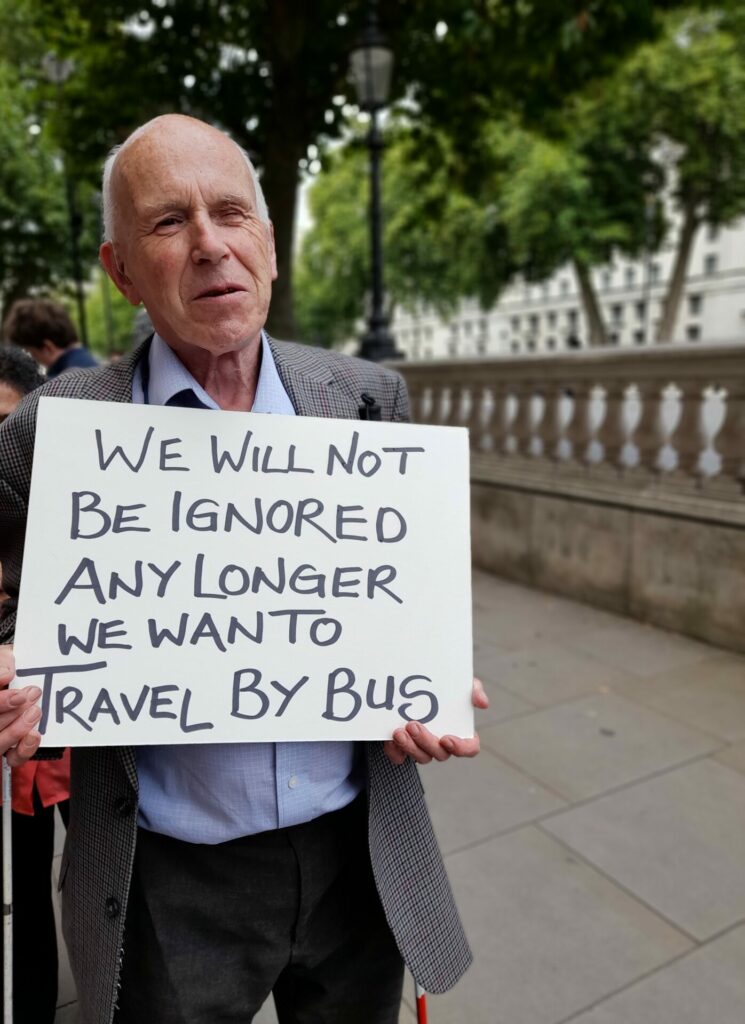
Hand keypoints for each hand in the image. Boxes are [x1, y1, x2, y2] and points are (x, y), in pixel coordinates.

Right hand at [0, 645, 41, 764]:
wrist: (18, 671)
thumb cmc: (7, 664)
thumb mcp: (4, 656)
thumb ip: (2, 662)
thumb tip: (6, 674)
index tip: (14, 684)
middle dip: (9, 710)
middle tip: (32, 693)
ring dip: (16, 728)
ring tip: (35, 710)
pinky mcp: (9, 748)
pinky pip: (13, 758)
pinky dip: (24, 749)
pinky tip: (34, 734)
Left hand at [384, 677, 488, 765]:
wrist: (411, 685)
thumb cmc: (442, 686)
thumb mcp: (458, 683)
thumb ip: (473, 689)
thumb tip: (482, 703)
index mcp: (460, 731)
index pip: (469, 748)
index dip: (461, 748)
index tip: (447, 738)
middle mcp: (442, 744)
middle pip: (440, 754)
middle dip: (426, 741)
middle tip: (413, 724)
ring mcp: (423, 747)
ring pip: (420, 757)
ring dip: (410, 746)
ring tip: (398, 731)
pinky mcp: (404, 748)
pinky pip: (400, 757)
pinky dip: (394, 751)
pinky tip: (389, 738)